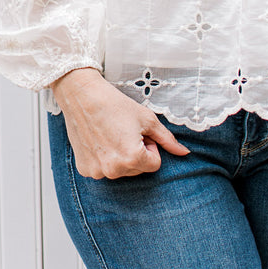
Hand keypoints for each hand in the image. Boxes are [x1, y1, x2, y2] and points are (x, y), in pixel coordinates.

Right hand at [51, 68, 189, 179]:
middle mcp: (113, 170)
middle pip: (138, 169)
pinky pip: (104, 169)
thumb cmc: (115, 104)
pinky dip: (105, 158)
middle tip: (126, 131)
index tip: (139, 132)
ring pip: (121, 170)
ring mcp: (97, 172)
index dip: (150, 146)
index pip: (154, 164)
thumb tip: (184, 153)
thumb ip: (167, 139)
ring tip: (112, 134)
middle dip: (137, 152)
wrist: (83, 96)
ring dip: (121, 156)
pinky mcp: (84, 169)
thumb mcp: (147, 119)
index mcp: (132, 159)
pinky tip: (99, 140)